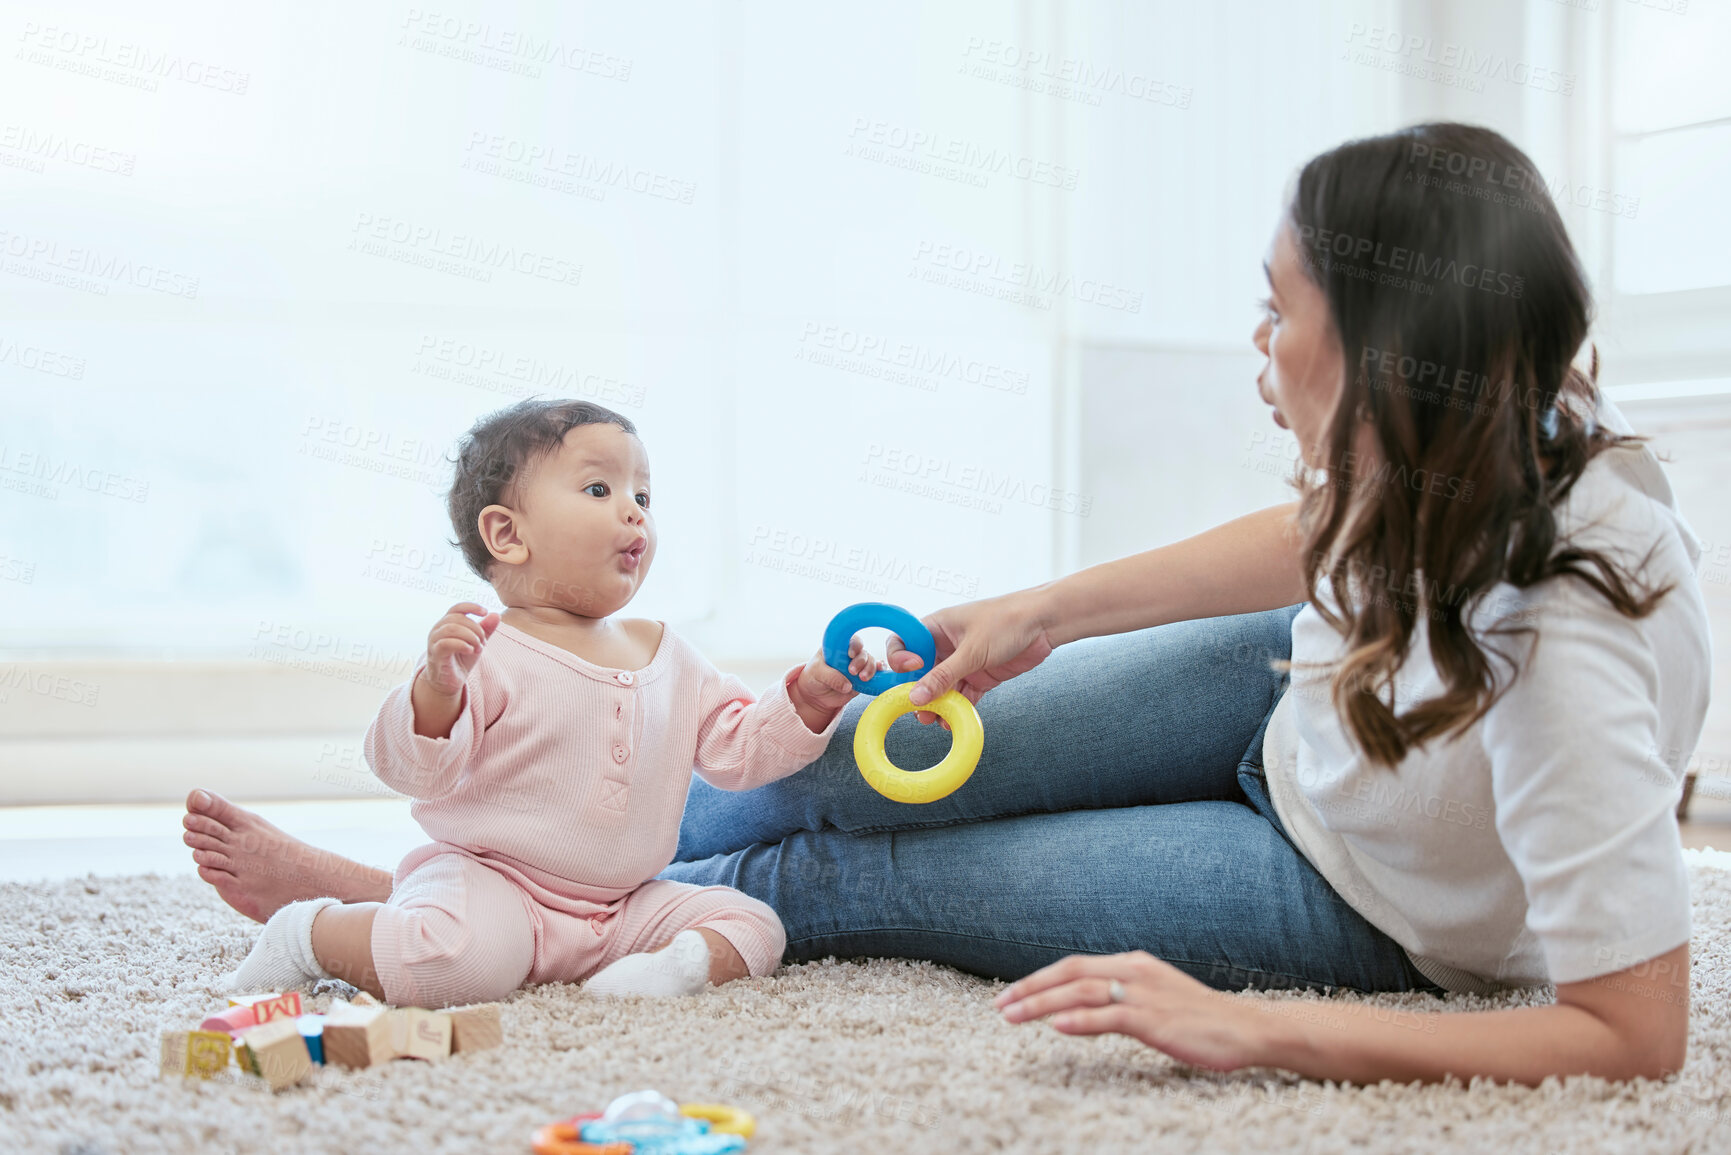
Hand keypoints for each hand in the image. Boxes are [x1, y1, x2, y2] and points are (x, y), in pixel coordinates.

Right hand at [421, 602, 499, 698]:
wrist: (449, 682)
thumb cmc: (461, 659)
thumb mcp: (477, 642)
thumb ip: (486, 629)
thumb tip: (496, 615)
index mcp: (447, 623)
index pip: (457, 608)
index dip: (471, 607)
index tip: (485, 612)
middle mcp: (438, 629)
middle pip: (457, 618)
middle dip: (475, 629)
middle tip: (483, 643)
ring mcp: (434, 641)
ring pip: (451, 628)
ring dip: (470, 637)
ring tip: (478, 648)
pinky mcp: (434, 654)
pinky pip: (445, 643)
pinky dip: (461, 645)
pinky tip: (470, 651)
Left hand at [788, 636, 890, 723]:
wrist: (817, 695)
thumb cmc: (814, 677)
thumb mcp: (817, 673)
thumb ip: (831, 677)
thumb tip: (848, 685)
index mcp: (838, 646)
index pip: (850, 640)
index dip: (854, 645)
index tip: (850, 654)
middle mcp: (850, 654)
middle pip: (863, 652)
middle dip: (861, 661)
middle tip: (852, 671)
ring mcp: (858, 666)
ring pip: (871, 663)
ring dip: (869, 670)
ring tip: (862, 678)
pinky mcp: (863, 679)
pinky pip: (876, 674)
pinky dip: (880, 673)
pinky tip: (881, 673)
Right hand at [890, 588, 1055, 720]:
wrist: (1044, 623)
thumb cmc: (1006, 620)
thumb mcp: (971, 650)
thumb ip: (943, 675)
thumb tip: (916, 697)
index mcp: (936, 628)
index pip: (904, 643)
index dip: (900, 659)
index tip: (912, 671)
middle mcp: (945, 645)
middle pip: (921, 672)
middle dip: (917, 691)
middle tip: (918, 709)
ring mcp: (963, 661)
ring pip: (941, 687)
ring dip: (937, 704)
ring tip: (934, 719)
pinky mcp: (980, 675)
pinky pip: (962, 695)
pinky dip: (957, 708)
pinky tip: (953, 720)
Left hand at [995, 951, 1279, 1071]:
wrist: (1247, 1028)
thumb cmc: (1200, 1018)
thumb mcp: (1155, 996)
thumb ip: (1119, 996)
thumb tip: (1076, 1007)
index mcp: (1133, 963)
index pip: (1074, 965)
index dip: (1039, 978)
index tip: (1012, 993)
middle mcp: (1134, 972)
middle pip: (1070, 972)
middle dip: (1030, 988)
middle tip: (1000, 1004)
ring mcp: (1144, 995)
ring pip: (1081, 992)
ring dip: (1042, 1003)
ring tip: (1013, 1015)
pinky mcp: (1154, 1020)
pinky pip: (1110, 1017)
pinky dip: (1080, 1019)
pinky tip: (1057, 1025)